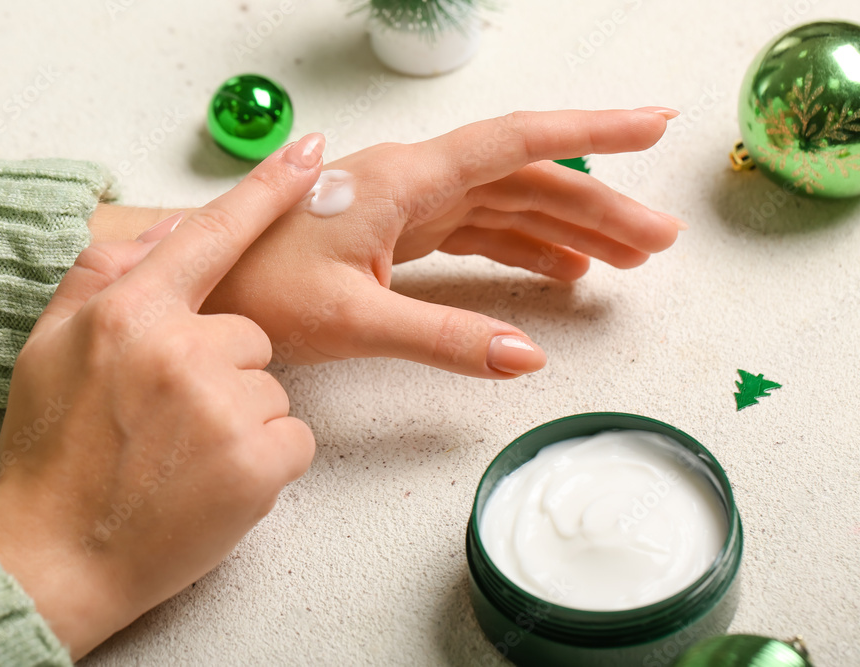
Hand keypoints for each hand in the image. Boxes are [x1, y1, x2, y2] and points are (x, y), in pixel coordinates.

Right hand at [0, 134, 325, 659]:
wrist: (59, 554)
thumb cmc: (54, 452)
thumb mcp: (51, 348)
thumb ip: (103, 274)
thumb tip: (166, 225)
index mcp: (130, 312)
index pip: (211, 235)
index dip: (265, 189)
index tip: (309, 151)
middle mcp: (181, 348)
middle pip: (250, 336)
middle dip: (223, 373)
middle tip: (172, 421)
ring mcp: (223, 405)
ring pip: (272, 390)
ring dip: (243, 421)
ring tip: (185, 457)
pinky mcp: (259, 460)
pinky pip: (294, 438)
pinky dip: (266, 462)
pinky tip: (213, 482)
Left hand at [204, 108, 685, 377]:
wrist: (199, 286)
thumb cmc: (256, 288)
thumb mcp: (352, 318)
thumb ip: (443, 337)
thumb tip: (528, 359)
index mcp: (406, 180)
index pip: (517, 144)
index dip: (592, 134)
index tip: (653, 126)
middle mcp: (414, 180)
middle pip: (528, 181)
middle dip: (599, 206)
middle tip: (659, 241)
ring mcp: (408, 206)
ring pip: (508, 206)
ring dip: (569, 230)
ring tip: (628, 260)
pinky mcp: (399, 233)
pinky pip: (479, 234)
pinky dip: (524, 250)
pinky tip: (558, 272)